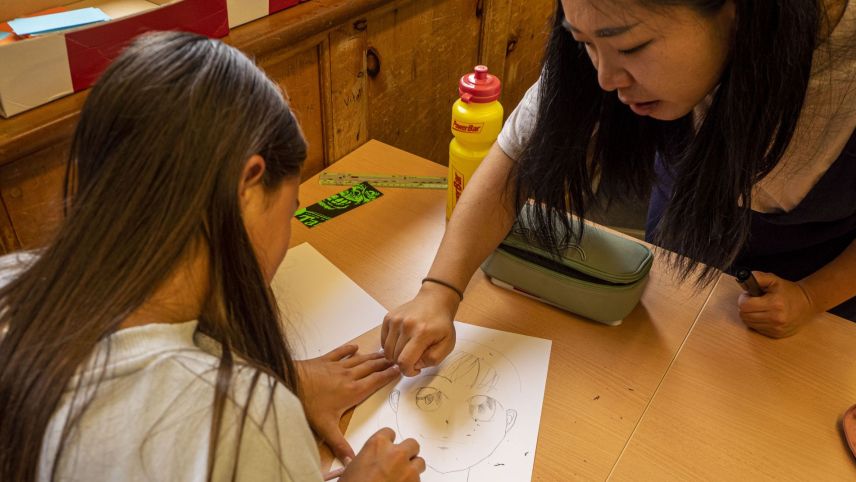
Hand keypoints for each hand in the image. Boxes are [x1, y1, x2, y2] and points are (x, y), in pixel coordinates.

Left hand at [297, 344, 399, 462]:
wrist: (289, 381)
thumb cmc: (308, 403)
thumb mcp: (326, 427)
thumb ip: (340, 444)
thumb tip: (351, 460)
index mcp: (353, 391)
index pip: (376, 381)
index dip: (389, 375)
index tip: (399, 370)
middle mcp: (348, 376)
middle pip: (371, 368)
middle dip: (384, 364)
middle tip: (395, 359)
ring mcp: (337, 366)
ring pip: (359, 360)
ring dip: (372, 357)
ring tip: (383, 353)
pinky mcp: (325, 360)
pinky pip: (341, 352)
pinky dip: (349, 349)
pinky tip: (355, 346)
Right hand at [339, 428, 424, 481]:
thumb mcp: (350, 470)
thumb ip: (361, 462)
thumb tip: (358, 465)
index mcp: (377, 445)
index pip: (390, 433)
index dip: (388, 442)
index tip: (387, 448)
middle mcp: (395, 454)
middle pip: (412, 444)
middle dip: (407, 452)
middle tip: (399, 462)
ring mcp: (408, 470)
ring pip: (420, 462)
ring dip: (413, 468)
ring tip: (403, 477)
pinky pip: (419, 480)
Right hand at [381, 283, 458, 376]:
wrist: (434, 301)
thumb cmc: (441, 324)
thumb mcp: (448, 344)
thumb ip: (433, 359)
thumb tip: (415, 365)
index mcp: (422, 333)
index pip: (405, 361)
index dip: (408, 371)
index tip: (415, 370)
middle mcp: (406, 325)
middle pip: (395, 357)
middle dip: (404, 363)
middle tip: (414, 357)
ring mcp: (395, 320)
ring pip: (387, 351)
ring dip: (396, 356)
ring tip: (408, 350)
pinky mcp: (388, 318)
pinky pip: (383, 341)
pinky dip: (391, 346)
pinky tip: (402, 342)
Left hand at [737, 271, 818, 337]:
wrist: (807, 304)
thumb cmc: (788, 291)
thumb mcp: (773, 279)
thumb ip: (758, 277)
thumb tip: (744, 278)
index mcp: (775, 304)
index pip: (744, 306)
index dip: (744, 298)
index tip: (749, 295)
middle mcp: (776, 318)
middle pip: (744, 315)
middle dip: (746, 307)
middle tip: (754, 301)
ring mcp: (776, 328)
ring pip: (749, 323)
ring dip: (750, 315)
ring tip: (760, 308)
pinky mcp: (777, 334)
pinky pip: (757, 328)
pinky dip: (757, 322)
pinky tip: (765, 315)